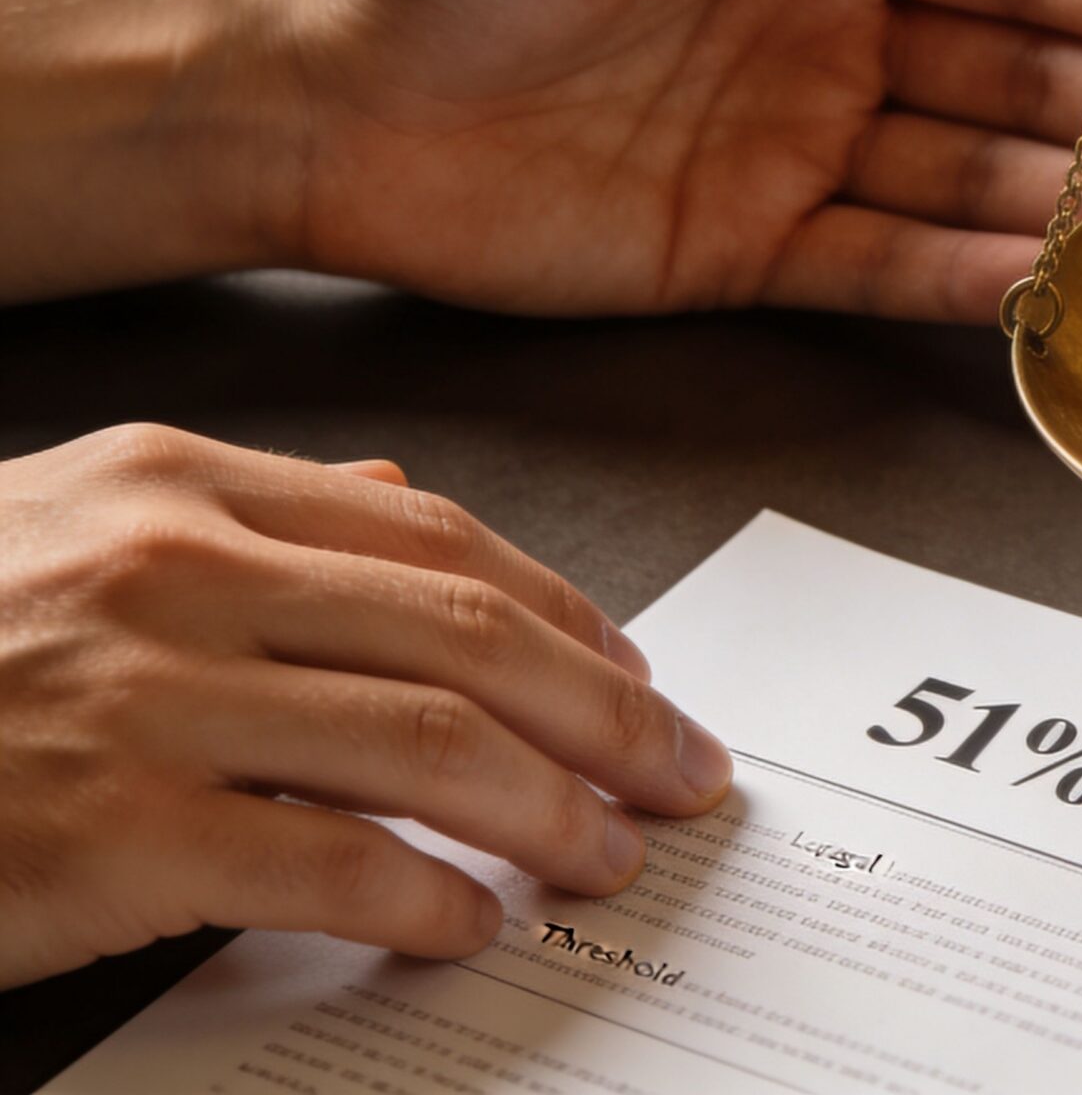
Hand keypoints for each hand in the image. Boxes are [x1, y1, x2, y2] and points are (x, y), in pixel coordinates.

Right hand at [0, 424, 728, 988]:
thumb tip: (392, 492)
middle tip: (684, 777)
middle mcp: (178, 570)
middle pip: (469, 638)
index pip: (439, 540)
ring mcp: (143, 698)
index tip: (640, 678)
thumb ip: (244, 510)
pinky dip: (429, 901)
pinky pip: (328, 867)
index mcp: (180, 484)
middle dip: (609, 715)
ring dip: (555, 811)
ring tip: (611, 857)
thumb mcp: (67, 524)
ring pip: (430, 747)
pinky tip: (474, 927)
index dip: (568, 615)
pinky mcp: (110, 831)